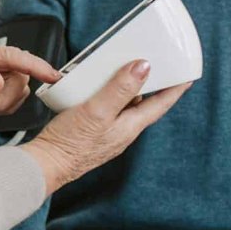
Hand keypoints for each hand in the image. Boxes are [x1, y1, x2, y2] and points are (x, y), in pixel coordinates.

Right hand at [22, 61, 190, 193]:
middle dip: (147, 84)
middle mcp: (121, 131)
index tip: (186, 76)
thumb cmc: (70, 144)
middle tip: (148, 63)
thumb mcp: (97, 110)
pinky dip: (104, 95)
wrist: (44, 165)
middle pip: (141, 103)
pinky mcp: (90, 132)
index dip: (174, 89)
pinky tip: (91, 88)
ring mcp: (106, 133)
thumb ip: (120, 89)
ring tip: (115, 69)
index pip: (160, 104)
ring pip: (121, 105)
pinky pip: (105, 109)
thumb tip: (143, 67)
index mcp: (129, 127)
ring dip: (122, 87)